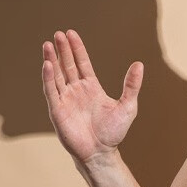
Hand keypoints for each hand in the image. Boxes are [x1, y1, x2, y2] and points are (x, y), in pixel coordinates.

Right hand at [41, 29, 142, 164]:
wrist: (101, 153)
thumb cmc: (114, 133)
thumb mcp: (127, 107)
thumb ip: (131, 86)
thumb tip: (139, 64)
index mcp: (91, 88)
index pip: (82, 63)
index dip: (76, 48)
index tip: (71, 33)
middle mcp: (76, 91)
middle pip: (67, 65)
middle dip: (63, 50)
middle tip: (58, 34)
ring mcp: (66, 100)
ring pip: (56, 75)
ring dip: (52, 59)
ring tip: (48, 44)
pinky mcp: (57, 111)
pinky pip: (51, 91)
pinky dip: (48, 77)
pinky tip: (47, 64)